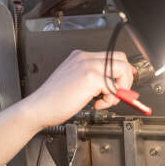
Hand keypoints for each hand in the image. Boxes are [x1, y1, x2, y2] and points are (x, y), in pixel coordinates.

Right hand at [21, 50, 135, 129]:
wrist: (39, 108)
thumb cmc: (53, 100)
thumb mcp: (76, 83)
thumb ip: (95, 81)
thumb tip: (116, 86)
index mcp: (81, 57)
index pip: (112, 57)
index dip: (121, 73)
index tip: (121, 86)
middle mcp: (85, 58)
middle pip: (121, 59)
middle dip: (125, 80)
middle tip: (116, 94)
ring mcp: (88, 65)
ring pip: (122, 70)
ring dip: (119, 89)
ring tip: (105, 100)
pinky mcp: (90, 77)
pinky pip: (114, 86)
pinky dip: (110, 99)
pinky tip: (96, 104)